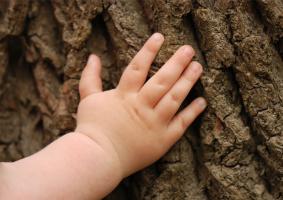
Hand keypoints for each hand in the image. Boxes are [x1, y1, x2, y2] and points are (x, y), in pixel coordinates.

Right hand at [75, 33, 206, 177]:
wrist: (98, 158)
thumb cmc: (91, 129)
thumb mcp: (87, 99)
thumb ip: (90, 77)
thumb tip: (92, 56)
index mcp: (124, 96)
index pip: (138, 68)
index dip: (149, 50)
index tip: (160, 37)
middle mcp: (141, 106)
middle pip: (162, 80)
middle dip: (177, 63)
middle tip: (189, 50)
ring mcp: (154, 123)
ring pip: (175, 98)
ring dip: (188, 81)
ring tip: (198, 67)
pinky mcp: (162, 140)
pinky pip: (181, 124)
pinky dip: (192, 112)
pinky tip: (202, 102)